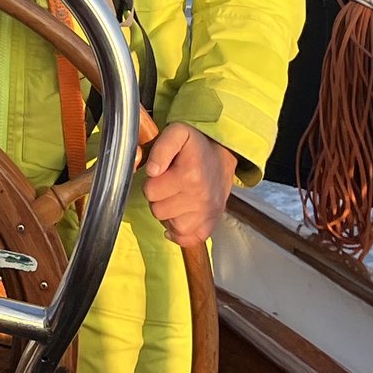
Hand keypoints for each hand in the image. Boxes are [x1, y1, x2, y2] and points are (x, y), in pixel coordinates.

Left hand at [141, 123, 236, 247]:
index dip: (151, 182)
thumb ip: (161, 148)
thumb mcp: (177, 133)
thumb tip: (152, 171)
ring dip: (169, 214)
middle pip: (158, 211)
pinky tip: (180, 216)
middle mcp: (201, 198)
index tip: (160, 174)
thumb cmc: (195, 146)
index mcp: (190, 176)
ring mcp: (208, 214)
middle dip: (158, 198)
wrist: (221, 156)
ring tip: (175, 197)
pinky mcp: (212, 223)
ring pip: (172, 226)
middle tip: (168, 185)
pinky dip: (180, 232)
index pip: (150, 191)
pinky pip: (189, 239)